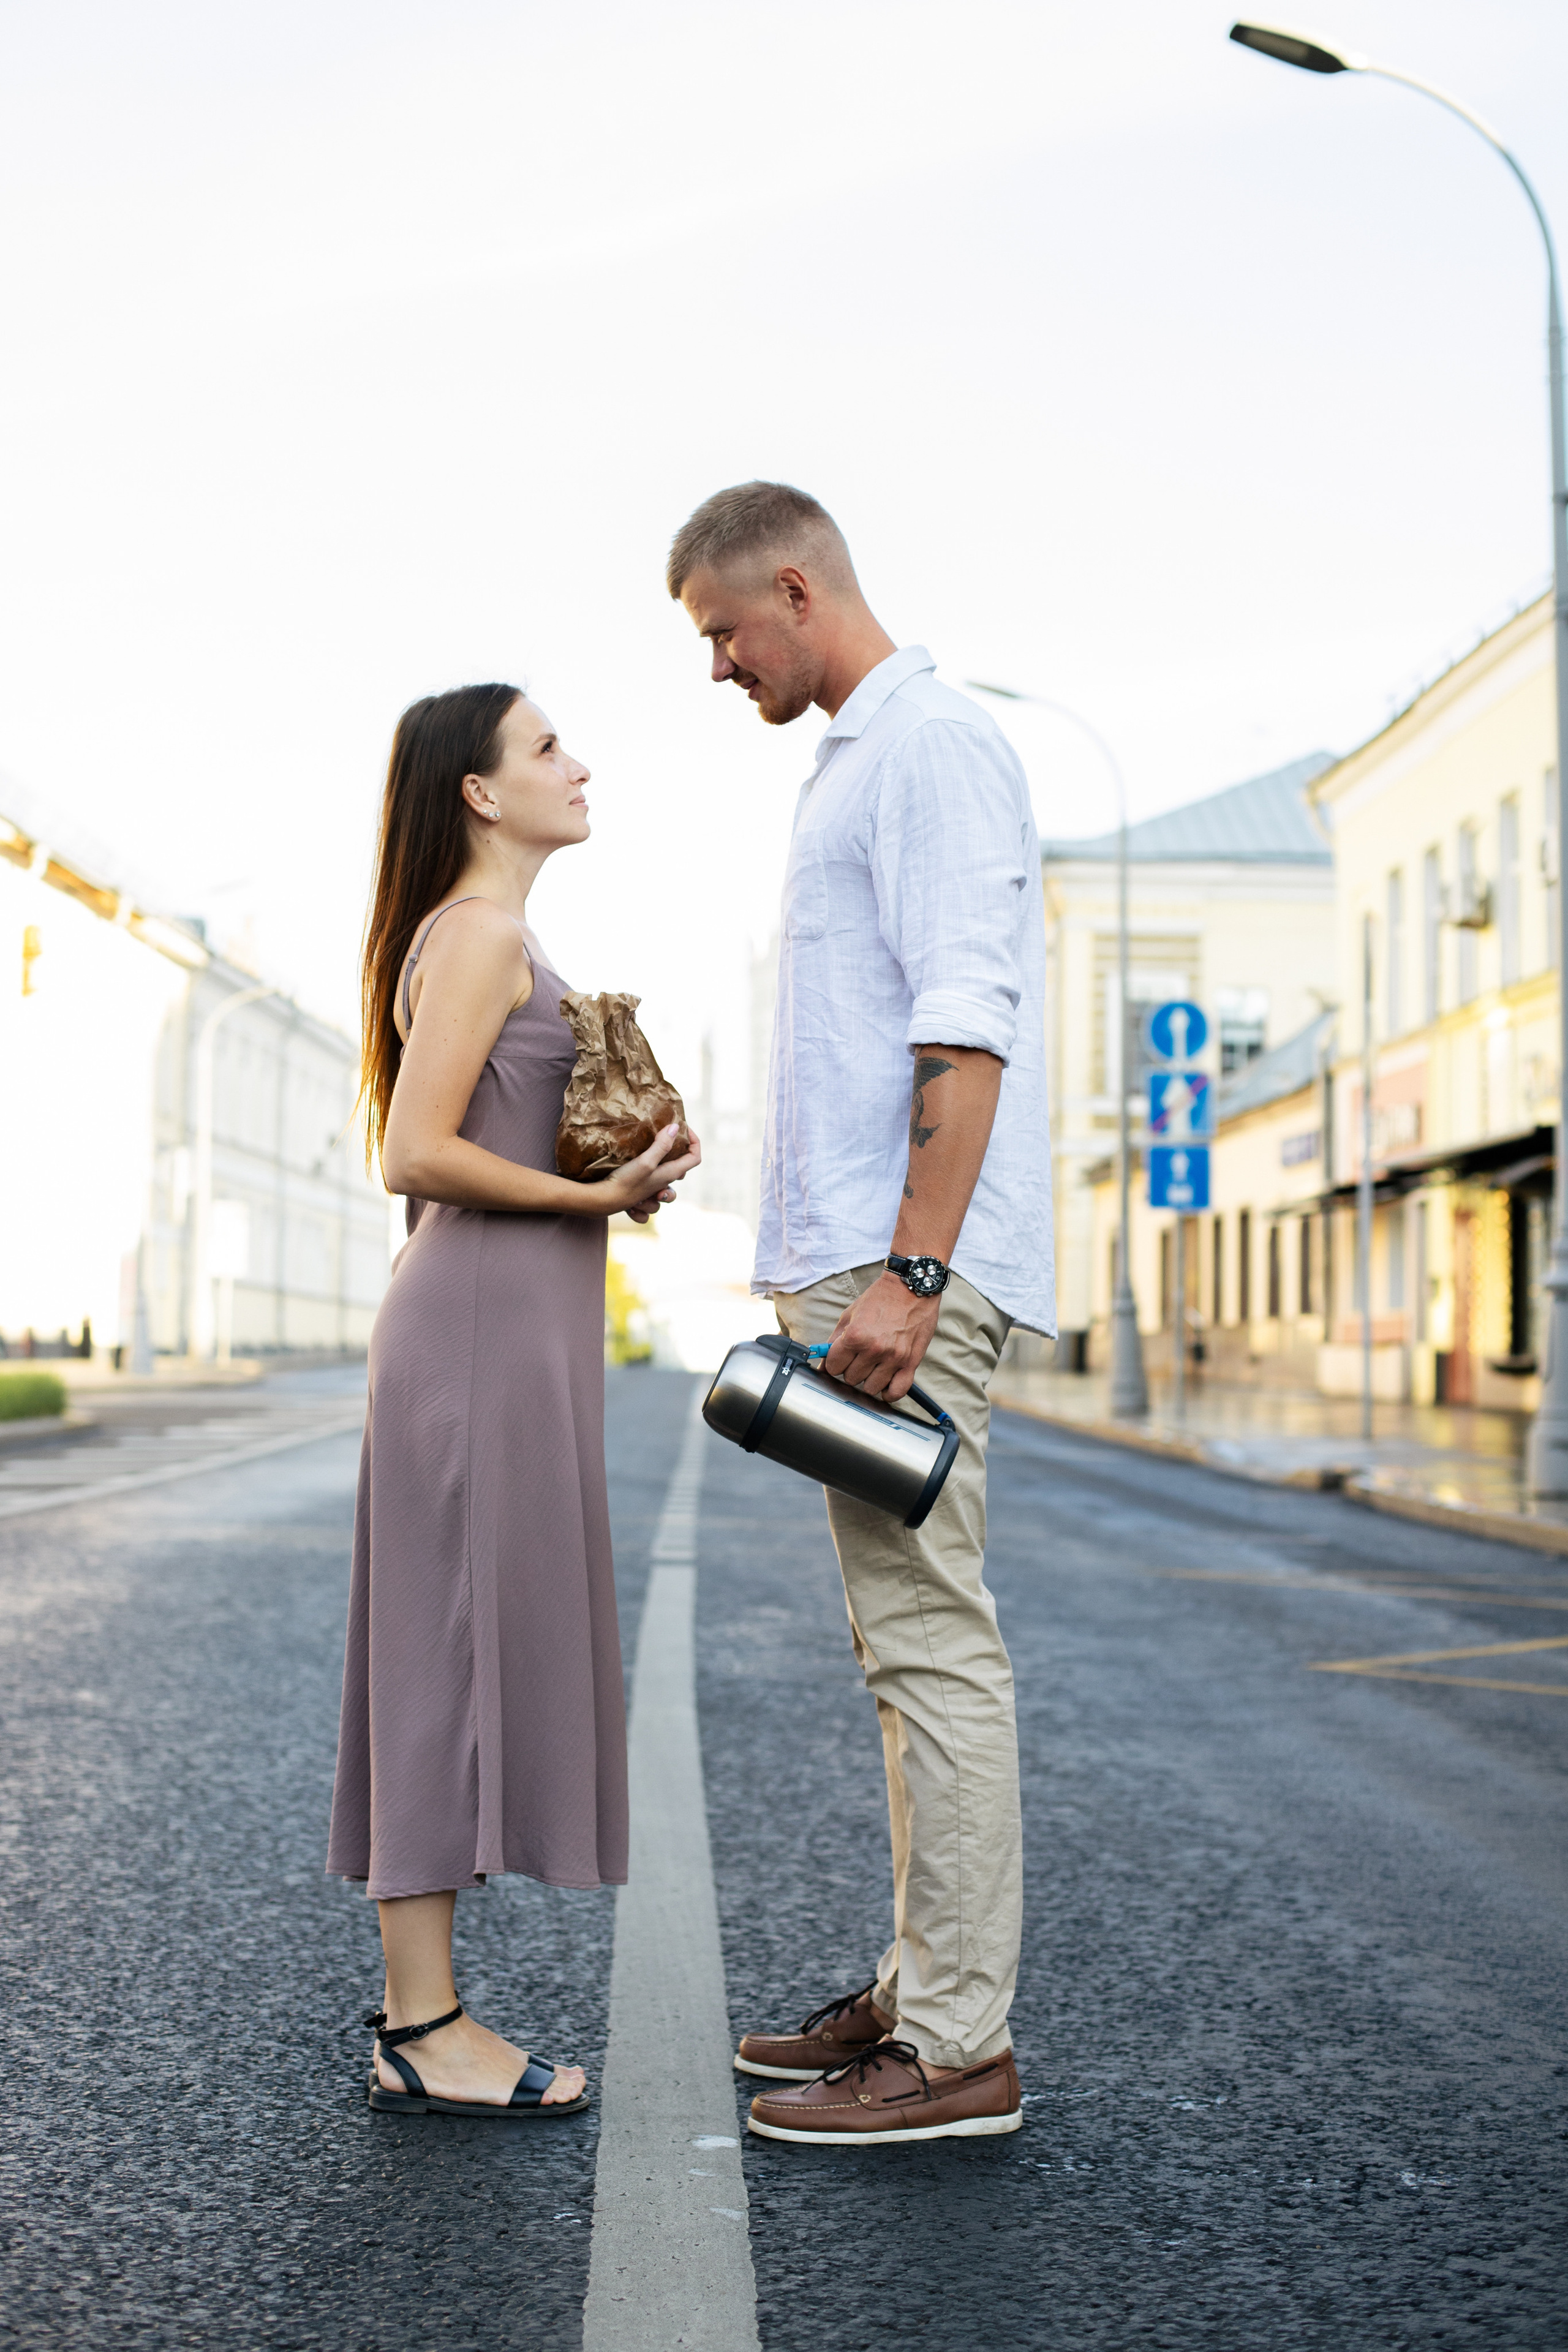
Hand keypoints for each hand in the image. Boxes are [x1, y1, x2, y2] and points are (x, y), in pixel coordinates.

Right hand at [594, 1123, 700, 1220]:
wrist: (604, 1201)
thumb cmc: (626, 1181)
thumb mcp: (645, 1160)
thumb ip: (662, 1145)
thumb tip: (676, 1128)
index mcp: (670, 1173)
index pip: (695, 1157)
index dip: (694, 1142)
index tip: (683, 1129)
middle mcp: (664, 1184)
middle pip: (681, 1170)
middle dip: (676, 1156)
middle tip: (662, 1142)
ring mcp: (652, 1193)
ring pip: (667, 1187)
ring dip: (662, 1174)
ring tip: (649, 1163)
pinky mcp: (639, 1198)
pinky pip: (650, 1202)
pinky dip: (647, 1198)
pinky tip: (639, 1189)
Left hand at [823, 1270, 939, 1400]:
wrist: (911, 1286)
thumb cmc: (880, 1299)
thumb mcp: (849, 1314)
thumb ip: (834, 1340)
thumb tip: (823, 1365)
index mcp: (856, 1336)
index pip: (833, 1367)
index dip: (835, 1362)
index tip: (841, 1357)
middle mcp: (874, 1349)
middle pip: (851, 1379)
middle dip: (852, 1369)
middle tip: (859, 1356)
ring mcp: (894, 1358)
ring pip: (871, 1388)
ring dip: (869, 1379)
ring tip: (874, 1365)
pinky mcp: (911, 1363)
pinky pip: (896, 1392)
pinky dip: (889, 1392)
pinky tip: (885, 1381)